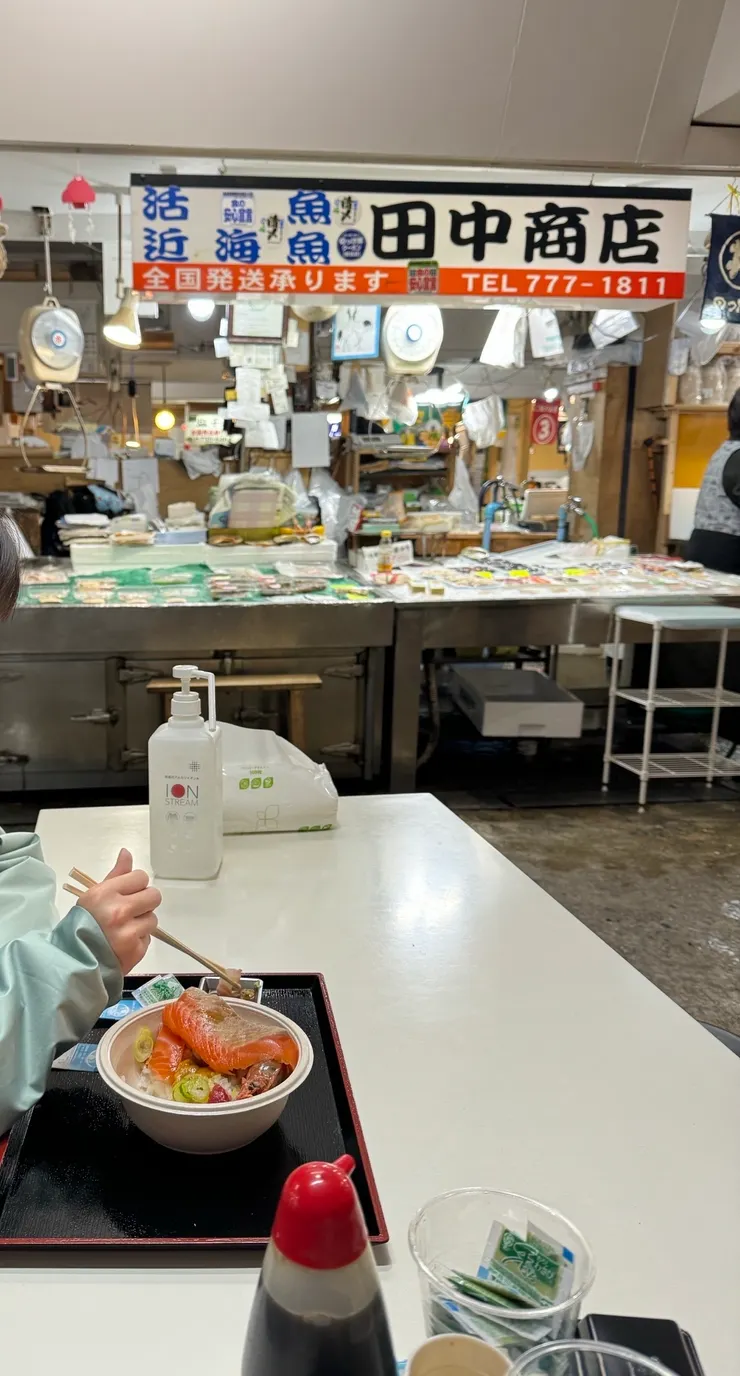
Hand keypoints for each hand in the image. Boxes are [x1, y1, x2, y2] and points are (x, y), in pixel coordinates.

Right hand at [77, 849, 160, 974]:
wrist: (74, 961)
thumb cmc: (82, 924)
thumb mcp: (93, 896)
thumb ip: (115, 875)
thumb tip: (127, 853)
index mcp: (106, 893)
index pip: (141, 877)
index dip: (136, 885)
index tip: (128, 893)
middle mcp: (119, 911)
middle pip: (154, 896)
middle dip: (145, 901)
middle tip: (132, 909)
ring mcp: (129, 933)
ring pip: (153, 918)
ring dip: (142, 922)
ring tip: (125, 929)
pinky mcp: (136, 951)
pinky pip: (148, 938)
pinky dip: (139, 940)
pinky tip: (124, 943)